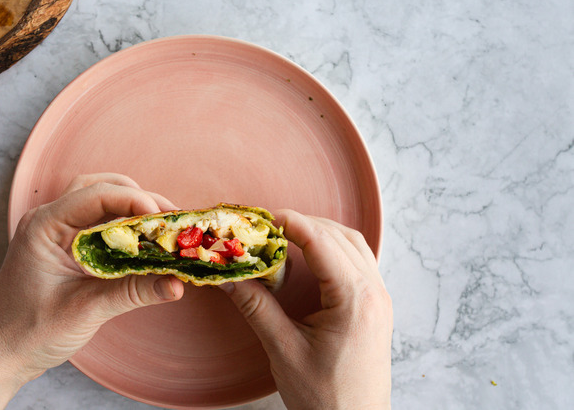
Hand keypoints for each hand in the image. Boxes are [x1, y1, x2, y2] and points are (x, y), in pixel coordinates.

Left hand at [0, 173, 184, 408]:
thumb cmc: (31, 332)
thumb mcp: (87, 310)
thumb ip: (133, 291)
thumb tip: (177, 283)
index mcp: (44, 225)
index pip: (97, 195)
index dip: (135, 201)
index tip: (164, 218)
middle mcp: (47, 220)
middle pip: (99, 187)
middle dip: (138, 198)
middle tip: (170, 220)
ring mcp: (52, 231)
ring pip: (97, 200)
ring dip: (129, 207)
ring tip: (160, 226)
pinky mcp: (60, 246)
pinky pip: (94, 222)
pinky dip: (119, 225)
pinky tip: (140, 240)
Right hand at [220, 210, 391, 409]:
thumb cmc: (325, 397)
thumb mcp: (283, 350)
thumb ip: (257, 308)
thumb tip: (229, 277)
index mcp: (355, 299)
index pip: (322, 242)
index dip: (290, 222)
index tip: (262, 216)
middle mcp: (374, 292)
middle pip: (340, 236)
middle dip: (302, 223)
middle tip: (266, 225)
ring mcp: (379, 299)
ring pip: (353, 244)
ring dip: (320, 233)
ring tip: (286, 235)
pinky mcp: (376, 307)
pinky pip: (359, 261)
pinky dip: (333, 249)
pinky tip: (311, 257)